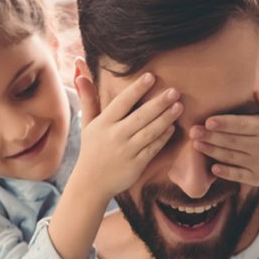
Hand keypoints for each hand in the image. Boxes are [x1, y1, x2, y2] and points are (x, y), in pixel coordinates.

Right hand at [73, 67, 181, 198]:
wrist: (91, 184)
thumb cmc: (91, 150)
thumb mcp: (87, 124)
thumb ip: (88, 99)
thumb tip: (80, 74)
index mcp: (103, 124)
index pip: (122, 102)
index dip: (137, 89)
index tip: (150, 76)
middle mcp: (115, 136)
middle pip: (140, 116)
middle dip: (158, 103)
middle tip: (174, 91)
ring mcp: (126, 151)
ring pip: (150, 132)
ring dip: (166, 118)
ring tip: (179, 106)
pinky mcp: (136, 164)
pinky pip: (153, 148)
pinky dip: (163, 137)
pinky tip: (172, 127)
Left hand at [191, 86, 258, 185]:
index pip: (242, 125)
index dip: (225, 124)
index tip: (208, 121)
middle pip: (232, 141)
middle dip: (211, 137)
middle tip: (193, 131)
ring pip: (231, 157)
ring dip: (212, 152)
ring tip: (196, 144)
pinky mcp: (257, 178)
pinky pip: (238, 175)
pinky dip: (225, 173)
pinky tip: (212, 167)